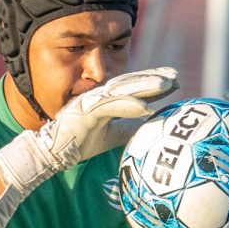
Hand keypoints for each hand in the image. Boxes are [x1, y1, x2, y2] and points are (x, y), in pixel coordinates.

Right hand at [0, 68, 178, 227]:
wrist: (53, 152)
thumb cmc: (80, 143)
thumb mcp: (110, 136)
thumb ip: (128, 129)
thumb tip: (148, 129)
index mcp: (107, 99)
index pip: (134, 87)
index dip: (154, 83)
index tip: (175, 81)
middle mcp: (101, 95)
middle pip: (131, 82)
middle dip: (154, 78)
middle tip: (175, 75)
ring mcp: (93, 101)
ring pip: (124, 89)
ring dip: (145, 86)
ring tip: (166, 84)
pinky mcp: (86, 110)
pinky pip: (112, 106)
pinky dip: (129, 105)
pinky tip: (146, 107)